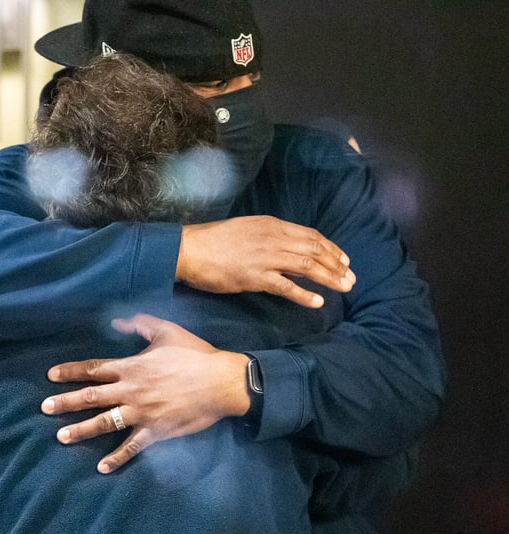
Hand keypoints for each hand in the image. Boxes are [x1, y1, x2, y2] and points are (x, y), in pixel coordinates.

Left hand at [41, 314, 249, 473]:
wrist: (222, 381)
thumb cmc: (195, 354)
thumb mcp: (166, 331)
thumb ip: (140, 325)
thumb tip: (117, 320)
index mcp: (131, 367)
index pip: (93, 369)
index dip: (70, 372)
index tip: (51, 376)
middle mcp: (131, 390)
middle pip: (91, 397)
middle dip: (65, 403)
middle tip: (45, 408)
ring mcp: (142, 413)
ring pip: (104, 422)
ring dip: (81, 430)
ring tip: (61, 437)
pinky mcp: (156, 431)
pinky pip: (132, 447)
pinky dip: (117, 458)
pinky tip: (101, 467)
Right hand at [177, 215, 355, 307]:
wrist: (188, 250)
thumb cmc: (212, 241)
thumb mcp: (245, 230)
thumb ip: (268, 237)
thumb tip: (285, 248)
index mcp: (271, 225)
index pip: (310, 235)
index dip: (330, 247)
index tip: (344, 259)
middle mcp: (272, 238)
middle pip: (314, 249)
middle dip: (336, 264)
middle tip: (351, 277)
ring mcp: (265, 257)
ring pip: (307, 266)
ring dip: (329, 277)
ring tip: (344, 287)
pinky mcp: (255, 276)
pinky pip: (286, 286)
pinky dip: (305, 294)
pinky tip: (318, 302)